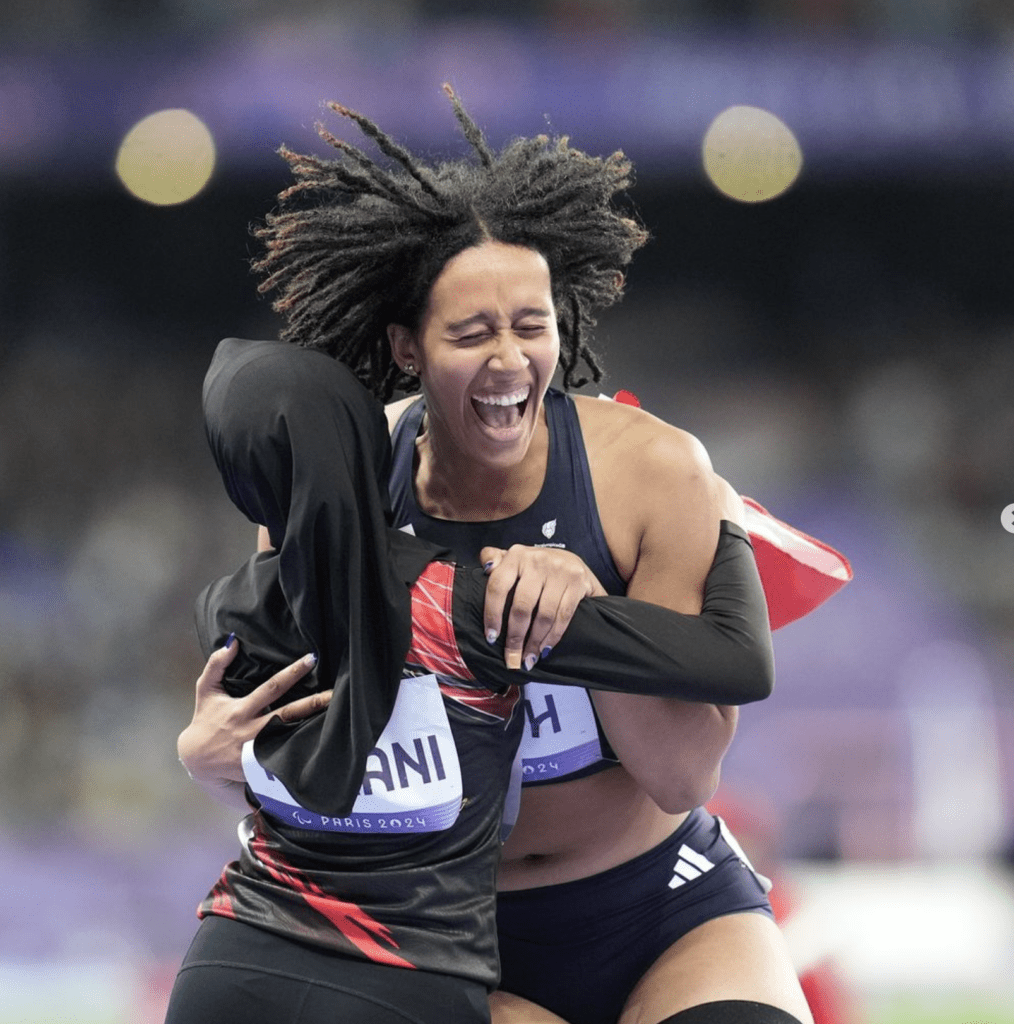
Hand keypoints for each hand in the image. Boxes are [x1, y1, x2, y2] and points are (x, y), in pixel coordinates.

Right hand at [177, 640, 328, 788]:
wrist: (196, 760)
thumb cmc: (205, 720)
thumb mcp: (206, 690)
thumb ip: (217, 665)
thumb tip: (232, 641)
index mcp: (242, 709)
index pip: (272, 687)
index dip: (292, 673)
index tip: (311, 659)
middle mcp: (253, 730)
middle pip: (289, 714)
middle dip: (314, 703)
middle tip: (336, 692)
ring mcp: (258, 751)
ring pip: (292, 737)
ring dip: (314, 728)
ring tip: (340, 718)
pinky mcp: (261, 767)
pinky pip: (285, 757)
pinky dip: (303, 750)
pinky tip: (324, 743)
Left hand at [479, 545, 606, 670]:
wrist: (575, 562)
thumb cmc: (538, 567)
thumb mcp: (515, 559)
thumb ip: (496, 560)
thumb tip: (485, 569)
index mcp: (516, 555)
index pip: (498, 586)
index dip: (492, 615)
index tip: (491, 638)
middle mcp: (537, 560)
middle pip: (521, 606)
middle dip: (515, 638)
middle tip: (511, 660)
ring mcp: (560, 570)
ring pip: (543, 615)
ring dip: (535, 642)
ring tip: (528, 659)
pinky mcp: (578, 582)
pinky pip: (563, 615)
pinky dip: (553, 636)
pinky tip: (545, 649)